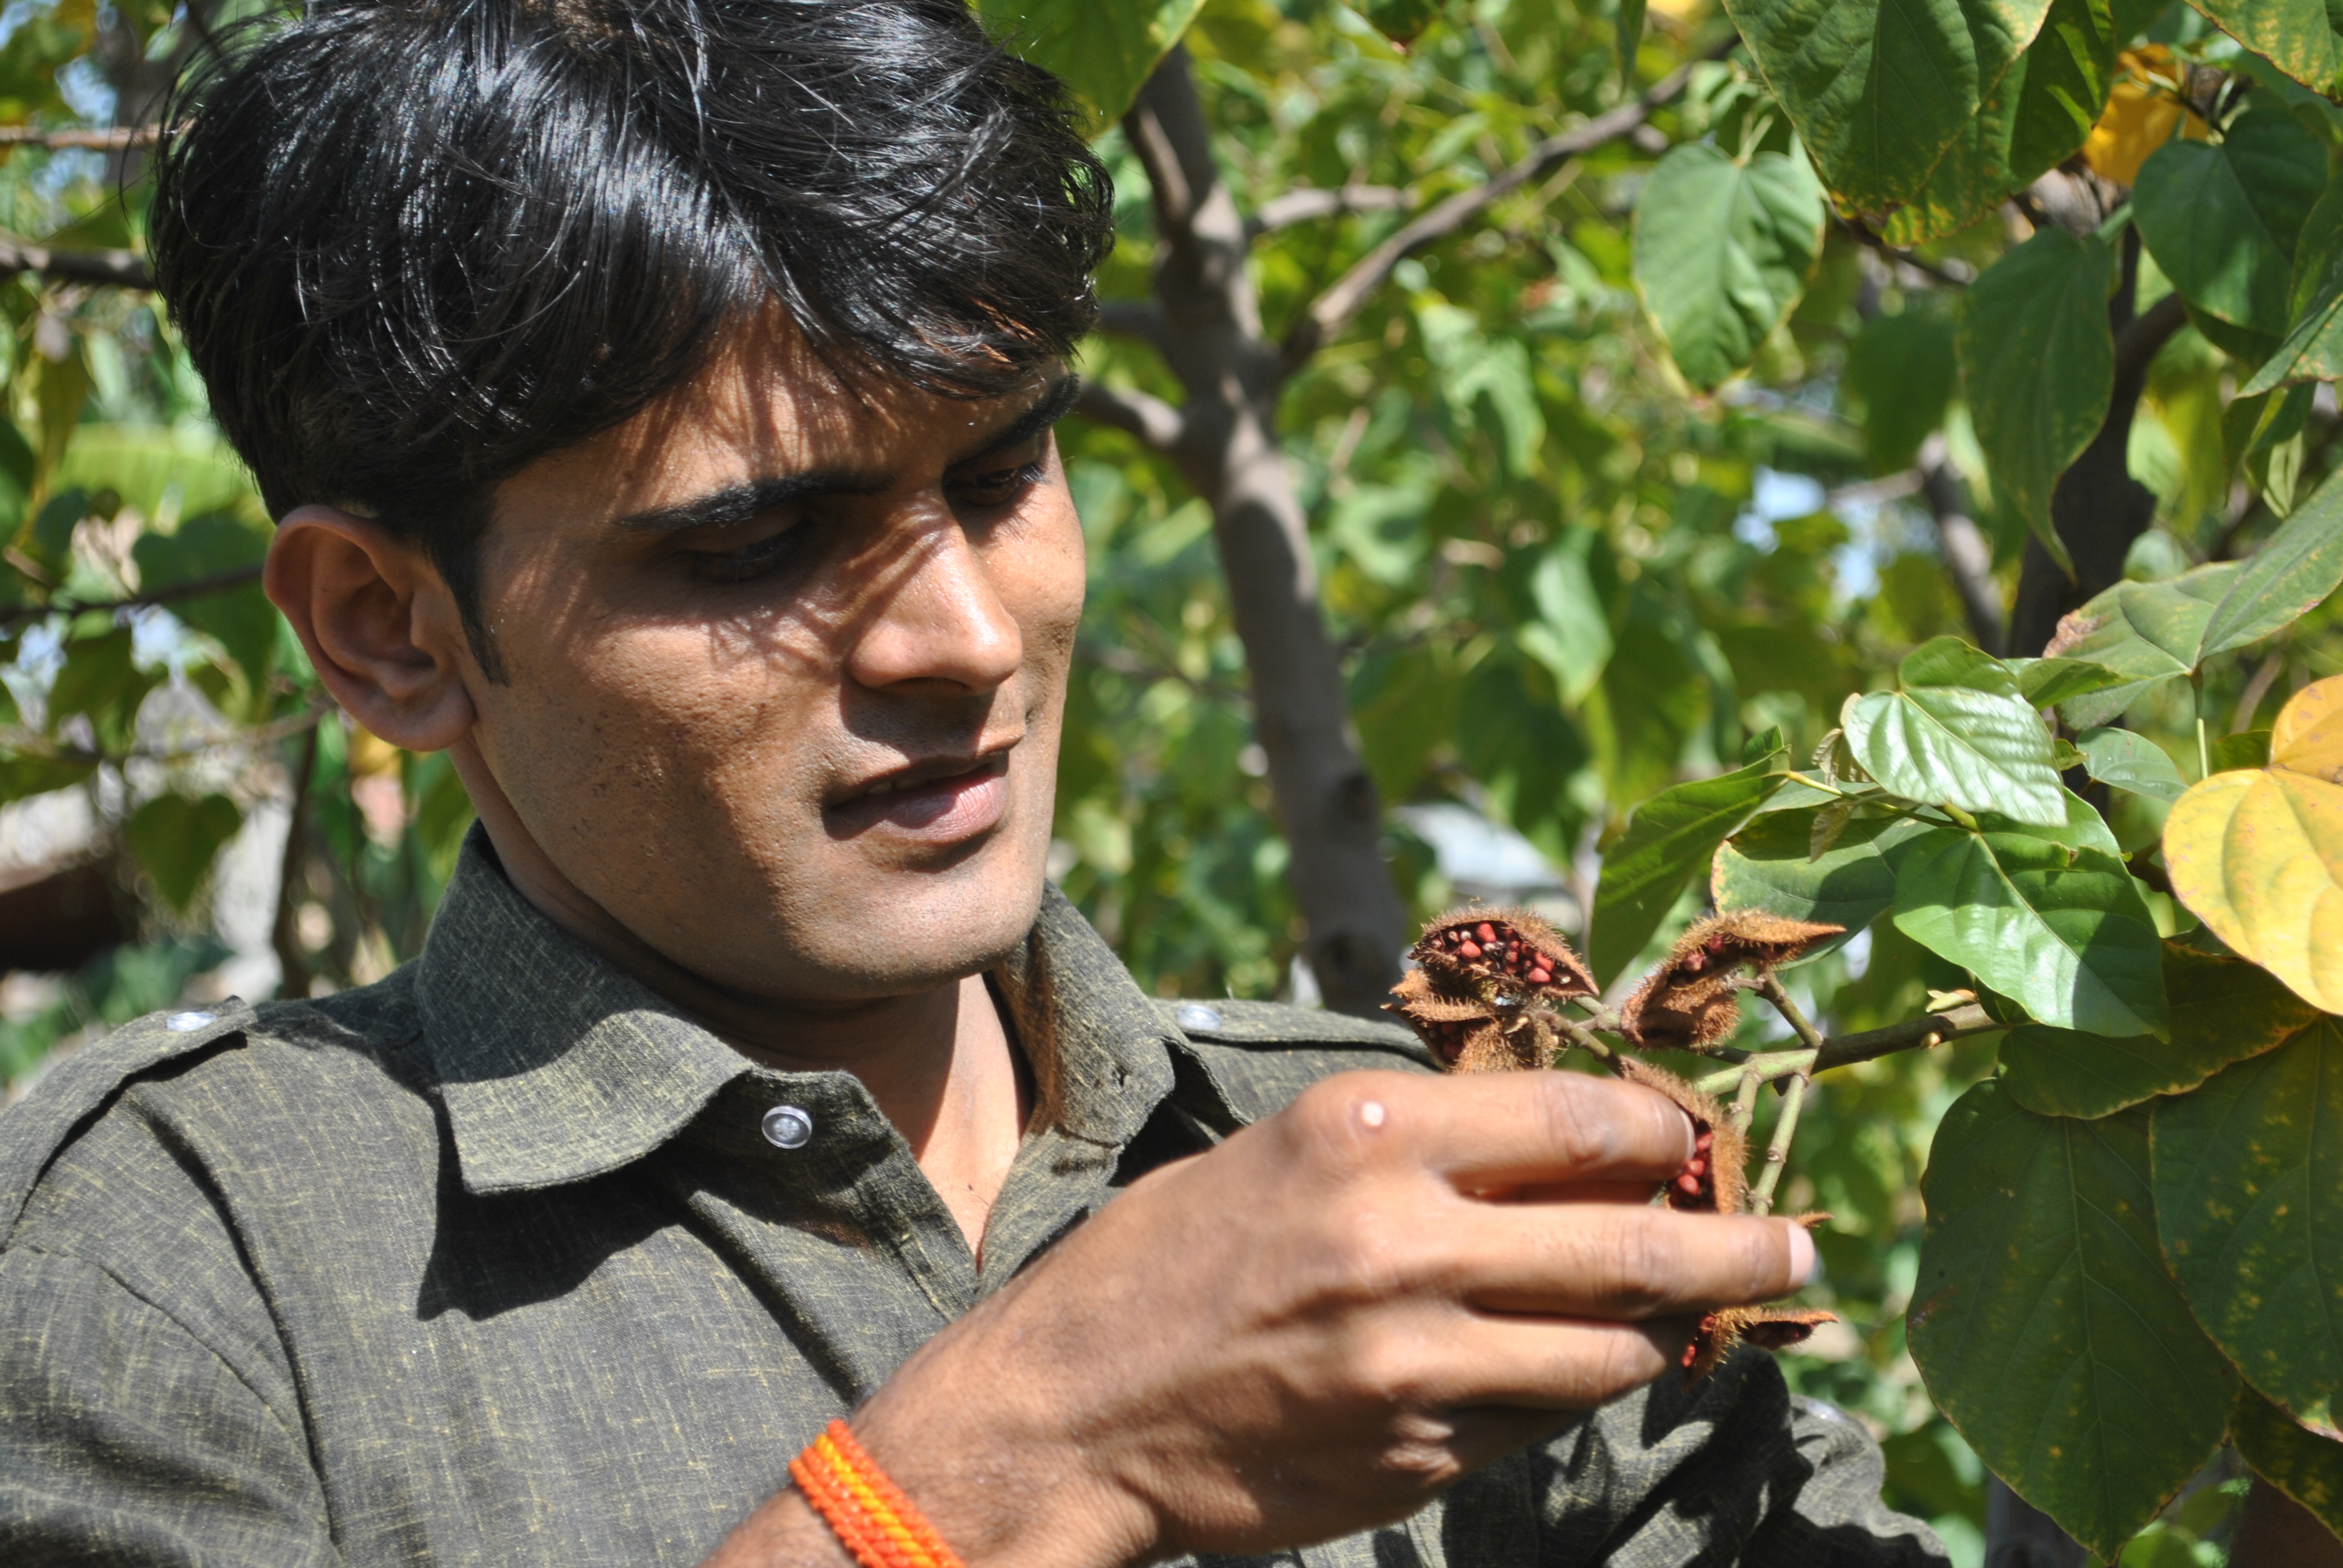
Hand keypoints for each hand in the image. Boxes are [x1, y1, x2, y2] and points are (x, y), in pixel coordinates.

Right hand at [848, 1068, 1816, 1567]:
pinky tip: (1557, 1377)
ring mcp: (1417, 1362)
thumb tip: (1558, 1150)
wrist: (1066, 1415)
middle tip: (1800, 1251)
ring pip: (1606, 1352)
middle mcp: (1404, 1238)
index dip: (1662, 1130)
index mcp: (1366, 1131)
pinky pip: (1530, 1424)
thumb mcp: (1276, 1155)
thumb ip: (1415, 1150)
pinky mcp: (1417, 1456)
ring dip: (1664, 1336)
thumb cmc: (1160, 1265)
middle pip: (1628, 1244)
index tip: (1699, 1140)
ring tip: (1697, 1322)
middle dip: (1736, 1248)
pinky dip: (1558, 1398)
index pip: (1576, 1119)